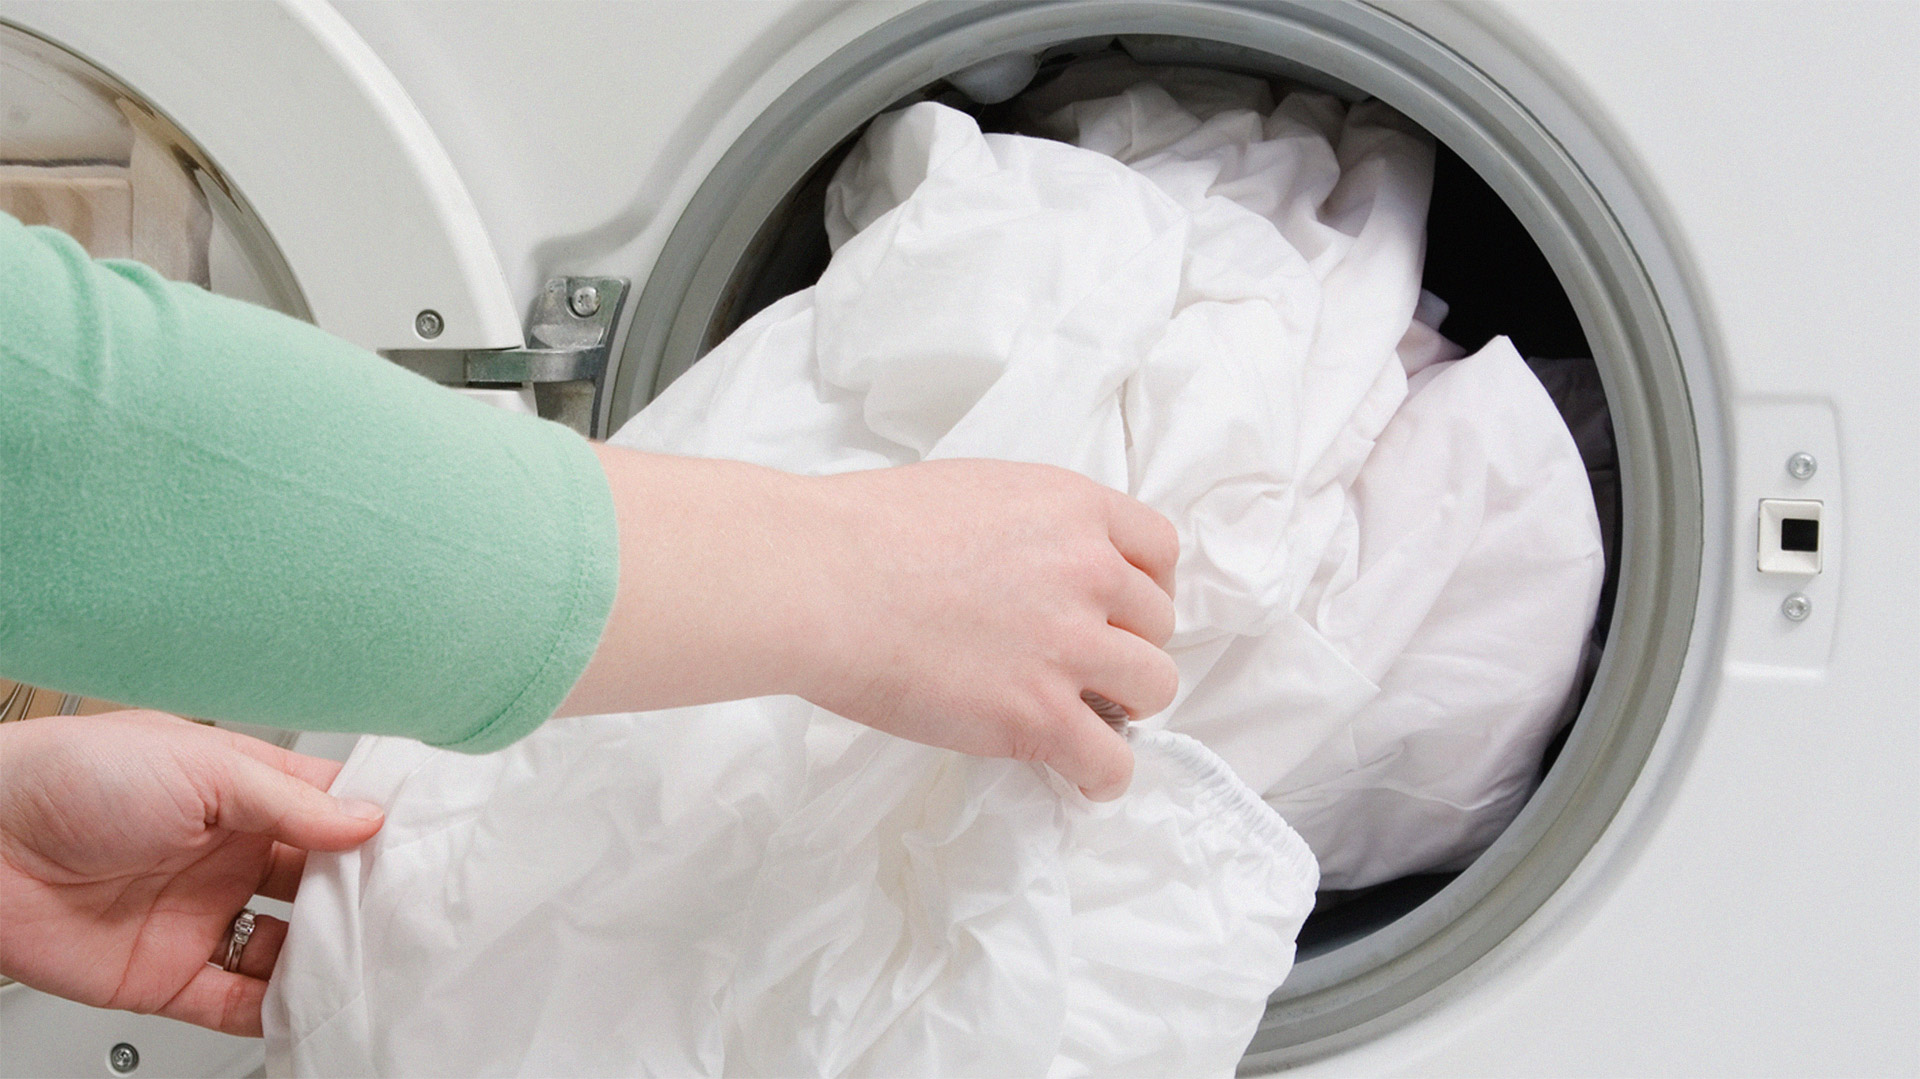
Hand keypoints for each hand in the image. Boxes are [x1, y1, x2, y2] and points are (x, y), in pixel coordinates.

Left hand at [0, 711, 381, 1035]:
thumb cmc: (72, 775)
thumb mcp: (201, 766)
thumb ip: (288, 802)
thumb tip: (367, 822)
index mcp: (245, 796)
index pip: (334, 813)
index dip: (381, 829)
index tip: (430, 848)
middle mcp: (232, 856)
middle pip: (324, 887)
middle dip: (367, 902)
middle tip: (413, 916)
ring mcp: (204, 917)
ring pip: (291, 949)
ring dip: (329, 960)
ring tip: (371, 966)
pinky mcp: (170, 976)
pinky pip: (237, 1003)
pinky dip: (277, 1012)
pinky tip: (309, 1007)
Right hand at [564, 450, 1177, 800]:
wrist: (821, 579)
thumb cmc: (864, 531)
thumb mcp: (972, 492)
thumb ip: (1026, 530)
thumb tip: (1024, 572)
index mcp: (1073, 507)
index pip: (1161, 549)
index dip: (1141, 587)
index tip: (1115, 610)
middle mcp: (1089, 571)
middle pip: (1158, 623)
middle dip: (1124, 646)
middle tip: (1076, 666)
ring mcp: (1070, 645)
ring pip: (1155, 688)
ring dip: (1123, 706)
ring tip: (1080, 718)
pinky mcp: (1041, 714)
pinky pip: (1113, 761)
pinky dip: (1101, 774)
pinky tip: (1076, 772)